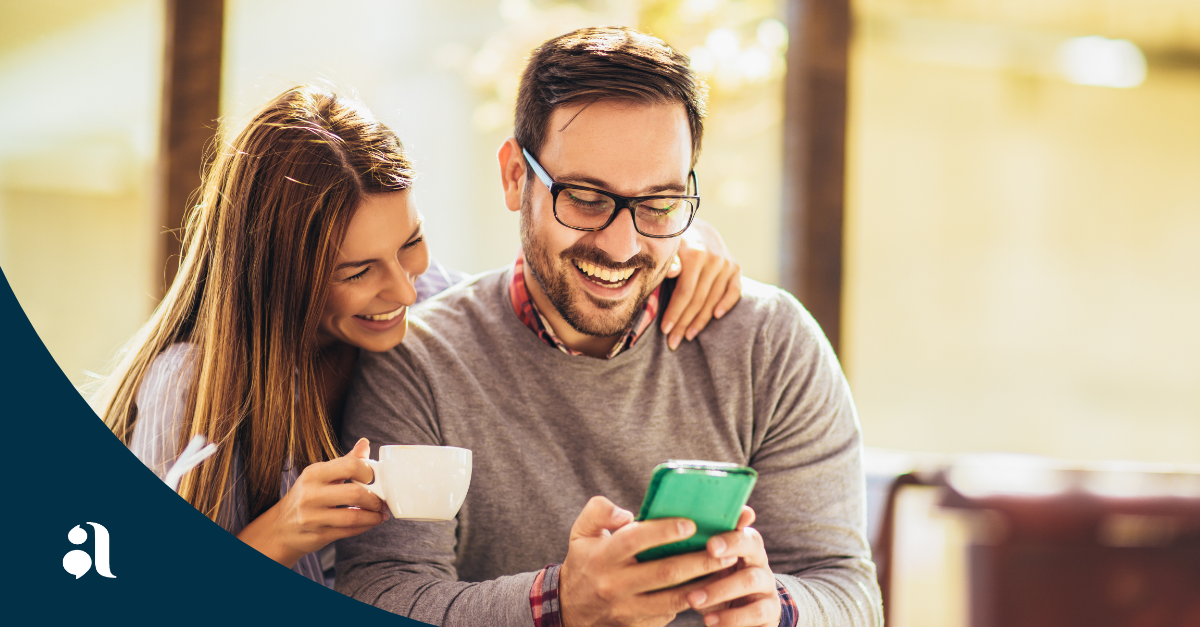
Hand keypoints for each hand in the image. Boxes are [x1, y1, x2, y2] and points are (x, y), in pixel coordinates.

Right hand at [236, 438, 386, 567]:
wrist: (280, 528)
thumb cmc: (306, 497)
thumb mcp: (320, 476)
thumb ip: (345, 461)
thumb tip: (365, 444)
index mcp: (314, 474)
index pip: (349, 465)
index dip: (369, 472)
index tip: (376, 478)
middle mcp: (310, 494)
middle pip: (354, 493)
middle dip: (375, 498)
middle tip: (382, 500)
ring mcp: (313, 517)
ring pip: (354, 517)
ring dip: (374, 516)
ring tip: (380, 513)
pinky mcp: (318, 535)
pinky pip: (350, 531)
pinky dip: (365, 526)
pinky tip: (370, 522)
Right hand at [560, 496, 739, 626]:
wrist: (571, 611)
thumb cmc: (584, 563)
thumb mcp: (580, 533)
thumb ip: (598, 511)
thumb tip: (626, 512)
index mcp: (603, 556)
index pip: (635, 540)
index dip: (663, 531)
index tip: (691, 524)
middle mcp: (615, 584)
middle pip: (663, 572)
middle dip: (698, 560)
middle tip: (725, 548)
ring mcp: (628, 608)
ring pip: (673, 598)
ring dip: (703, 583)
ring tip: (727, 566)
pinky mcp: (640, 624)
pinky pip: (671, 612)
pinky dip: (693, 599)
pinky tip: (712, 586)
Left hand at [663, 217, 741, 349]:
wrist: (695, 226)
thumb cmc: (673, 241)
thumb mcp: (667, 247)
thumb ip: (669, 261)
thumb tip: (673, 273)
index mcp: (695, 254)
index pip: (685, 292)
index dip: (675, 313)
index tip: (665, 330)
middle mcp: (714, 259)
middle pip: (699, 300)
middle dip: (684, 323)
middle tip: (673, 342)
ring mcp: (727, 264)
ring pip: (714, 300)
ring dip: (701, 321)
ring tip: (688, 336)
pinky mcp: (735, 268)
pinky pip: (734, 291)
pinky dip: (726, 304)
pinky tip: (716, 317)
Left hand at [685, 507, 780, 626]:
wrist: (744, 615)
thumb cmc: (719, 582)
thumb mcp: (710, 567)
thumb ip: (698, 552)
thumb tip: (673, 537)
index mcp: (745, 544)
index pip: (741, 529)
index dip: (729, 535)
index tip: (710, 544)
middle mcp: (759, 561)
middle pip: (751, 547)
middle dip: (727, 552)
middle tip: (706, 554)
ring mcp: (767, 586)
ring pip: (750, 580)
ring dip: (719, 590)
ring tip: (692, 600)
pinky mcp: (770, 611)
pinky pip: (756, 613)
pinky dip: (730, 618)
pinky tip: (709, 620)